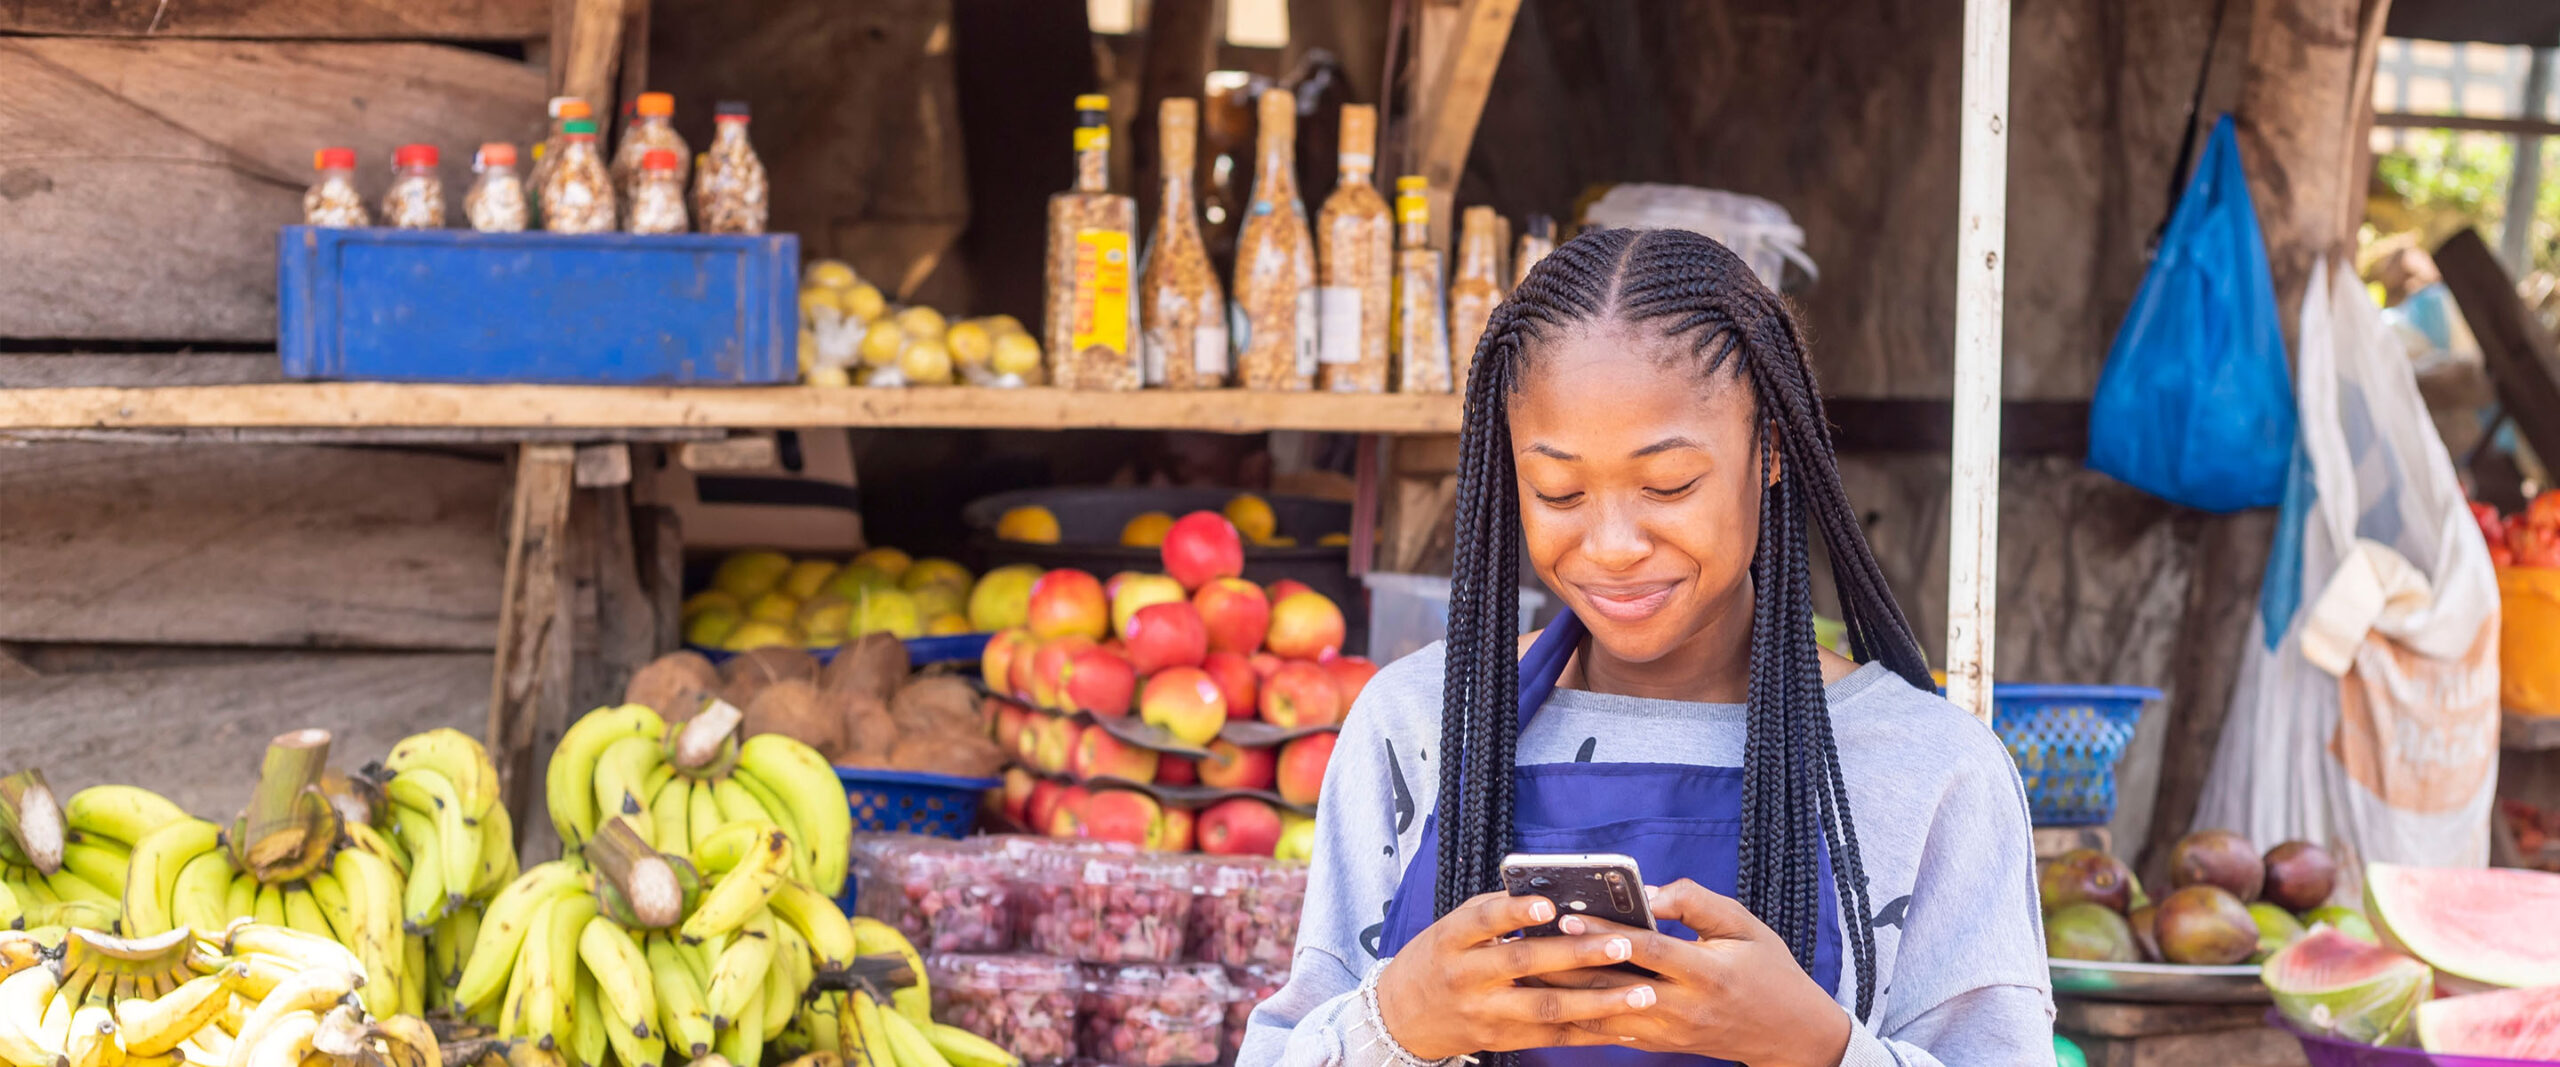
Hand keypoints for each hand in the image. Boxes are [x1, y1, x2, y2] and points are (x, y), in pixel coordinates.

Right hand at [1373, 892, 1662, 1060]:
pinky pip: (1553, 1037)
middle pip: (1524, 964)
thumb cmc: (1438, 959)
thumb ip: (1496, 912)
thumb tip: (1556, 894)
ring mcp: (1485, 1013)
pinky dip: (1592, 1031)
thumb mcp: (1452, 928)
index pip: (1482, 920)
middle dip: (1578, 955)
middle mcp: (1466, 977)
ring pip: (1547, 1008)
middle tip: (1623, 945)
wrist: (1401, 1017)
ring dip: (1599, 1001)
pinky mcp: (1501, 1040)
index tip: (1548, 905)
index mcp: (1452, 939)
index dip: (1514, 912)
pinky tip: (1627, 1025)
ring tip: (1641, 992)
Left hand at [1554, 881, 1852, 1066]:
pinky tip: (1551, 994)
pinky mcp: (1660, 1045)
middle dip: (1568, 961)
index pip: (1647, 949)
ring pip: (1604, 1012)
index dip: (1606, 932)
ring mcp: (1670, 1032)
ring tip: (1529, 964)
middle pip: (1614, 984)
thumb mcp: (1745, 925)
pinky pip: (1610, 1031)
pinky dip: (1578, 1012)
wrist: (1789, 1034)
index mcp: (1708, 972)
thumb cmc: (1768, 970)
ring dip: (1565, 990)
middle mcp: (1684, 1007)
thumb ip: (1696, 902)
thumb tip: (1650, 890)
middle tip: (1530, 937)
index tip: (1569, 914)